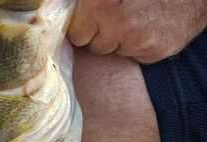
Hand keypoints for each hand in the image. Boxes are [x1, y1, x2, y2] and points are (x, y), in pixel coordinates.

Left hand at [69, 0, 206, 62]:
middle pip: (95, 45)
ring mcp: (138, 41)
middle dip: (101, 33)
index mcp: (103, 4)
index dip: (83, 26)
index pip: (77, 33)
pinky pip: (135, 55)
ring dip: (120, 39)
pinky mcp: (154, 51)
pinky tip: (149, 27)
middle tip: (116, 15)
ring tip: (135, 18)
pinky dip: (139, 44)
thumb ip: (90, 2)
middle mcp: (119, 25)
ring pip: (115, 51)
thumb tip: (69, 10)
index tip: (90, 20)